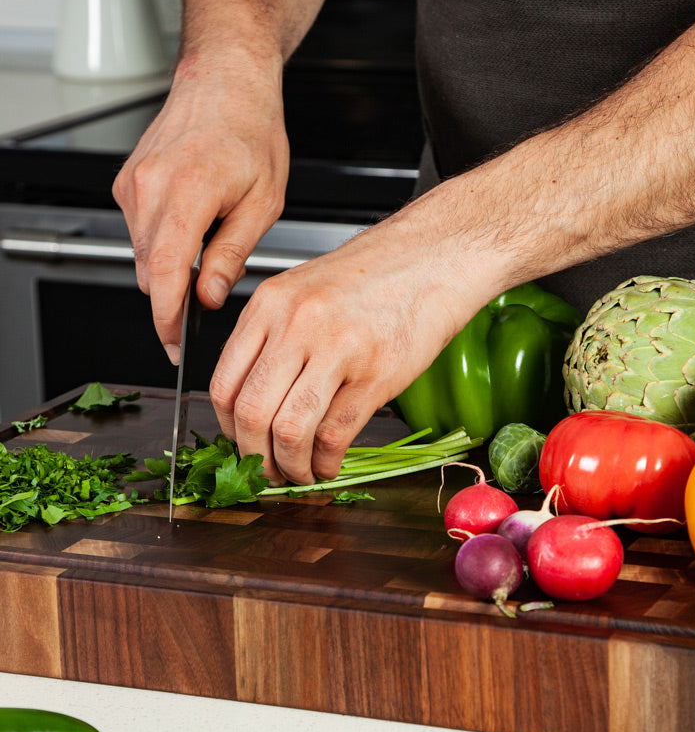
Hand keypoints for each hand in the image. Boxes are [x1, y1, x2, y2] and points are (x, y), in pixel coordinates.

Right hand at [112, 57, 288, 361]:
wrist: (226, 82)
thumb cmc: (252, 133)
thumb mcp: (262, 204)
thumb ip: (230, 255)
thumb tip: (208, 296)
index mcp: (187, 191)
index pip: (163, 273)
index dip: (167, 318)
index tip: (174, 345)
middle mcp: (150, 186)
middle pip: (148, 269)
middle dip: (171, 300)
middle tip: (200, 319)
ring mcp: (133, 182)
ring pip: (142, 253)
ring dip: (168, 271)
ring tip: (206, 262)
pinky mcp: (128, 181)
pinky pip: (140, 231)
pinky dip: (163, 245)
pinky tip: (192, 233)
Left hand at [209, 210, 493, 483]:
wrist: (433, 258)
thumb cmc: (376, 277)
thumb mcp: (306, 291)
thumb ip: (275, 337)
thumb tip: (256, 401)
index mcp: (270, 305)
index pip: (224, 384)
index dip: (228, 430)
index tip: (243, 444)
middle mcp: (296, 325)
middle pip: (251, 414)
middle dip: (255, 457)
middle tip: (268, 472)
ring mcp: (337, 350)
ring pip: (290, 430)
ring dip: (291, 467)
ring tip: (301, 474)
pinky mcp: (376, 374)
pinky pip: (335, 433)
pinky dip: (327, 461)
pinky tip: (330, 463)